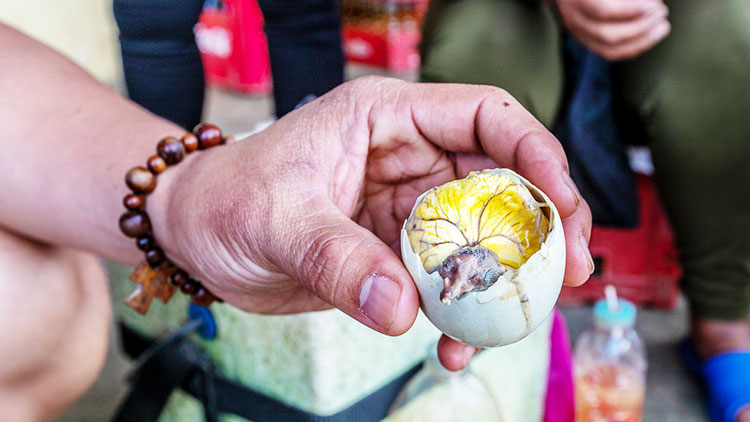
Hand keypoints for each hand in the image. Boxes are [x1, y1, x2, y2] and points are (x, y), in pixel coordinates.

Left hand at [150, 77, 592, 368]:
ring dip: (506, 280)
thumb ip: (339, 259)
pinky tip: (450, 344)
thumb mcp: (277, 220)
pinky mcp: (395, 253)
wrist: (195, 235)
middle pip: (503, 181)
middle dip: (542, 226)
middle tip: (568, 272)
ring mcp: (406, 209)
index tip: (562, 204)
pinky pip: (447, 281)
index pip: (486, 116)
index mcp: (387, 119)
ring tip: (517, 321)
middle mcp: (407, 158)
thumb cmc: (226, 199)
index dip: (536, 152)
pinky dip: (458, 314)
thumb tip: (403, 308)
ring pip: (483, 238)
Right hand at [555, 0, 670, 60]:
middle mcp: (574, 18)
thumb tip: (650, 1)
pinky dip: (632, 48)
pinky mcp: (585, 39)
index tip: (654, 4)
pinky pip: (609, 53)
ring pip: (608, 49)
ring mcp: (578, 32)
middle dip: (640, 27)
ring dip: (640, 41)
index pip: (604, 10)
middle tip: (661, 13)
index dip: (633, 9)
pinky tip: (649, 38)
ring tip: (661, 27)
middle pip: (607, 34)